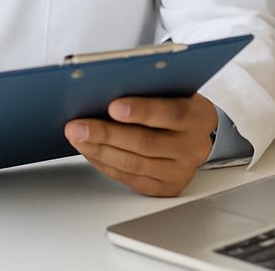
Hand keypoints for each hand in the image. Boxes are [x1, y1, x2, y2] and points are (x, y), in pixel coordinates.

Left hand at [64, 94, 218, 196]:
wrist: (196, 135)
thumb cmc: (176, 105)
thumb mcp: (172, 90)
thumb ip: (148, 88)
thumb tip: (106, 87)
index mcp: (198, 116)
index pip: (171, 113)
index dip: (141, 111)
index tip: (113, 106)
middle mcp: (192, 147)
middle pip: (145, 143)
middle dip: (106, 134)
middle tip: (77, 126)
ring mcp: (180, 171)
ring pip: (134, 164)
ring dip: (99, 150)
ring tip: (77, 137)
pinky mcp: (165, 187)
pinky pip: (130, 178)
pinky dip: (105, 164)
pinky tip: (89, 151)